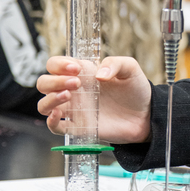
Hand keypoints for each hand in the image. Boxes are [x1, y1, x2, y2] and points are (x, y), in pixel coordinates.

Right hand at [37, 55, 151, 142]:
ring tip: (68, 96)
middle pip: (44, 83)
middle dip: (54, 80)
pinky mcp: (78, 127)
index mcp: (82, 73)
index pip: (55, 64)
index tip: (75, 68)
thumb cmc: (135, 90)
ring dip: (49, 99)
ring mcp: (74, 109)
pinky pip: (55, 127)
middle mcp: (73, 90)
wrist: (145, 115)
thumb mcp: (130, 69)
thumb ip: (116, 64)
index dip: (59, 64)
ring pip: (44, 105)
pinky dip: (50, 121)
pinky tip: (59, 114)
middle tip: (76, 82)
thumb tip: (99, 74)